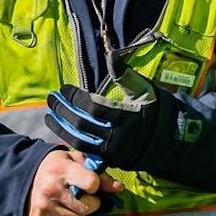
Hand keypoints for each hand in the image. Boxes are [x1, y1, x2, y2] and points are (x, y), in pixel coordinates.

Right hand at [27, 150, 122, 215]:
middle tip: (83, 195)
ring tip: (71, 201)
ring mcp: (44, 205)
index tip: (90, 183)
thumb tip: (118, 188)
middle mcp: (52, 188)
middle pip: (87, 206)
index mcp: (61, 168)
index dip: (95, 185)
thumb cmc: (54, 166)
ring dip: (79, 212)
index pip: (91, 183)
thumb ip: (98, 172)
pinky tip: (60, 208)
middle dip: (91, 202)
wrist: (24, 175)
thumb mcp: (75, 160)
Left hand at [44, 77, 162, 168]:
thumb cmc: (153, 109)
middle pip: (82, 125)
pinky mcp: (110, 161)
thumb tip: (110, 54)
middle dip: (63, 111)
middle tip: (51, 99)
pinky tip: (62, 130)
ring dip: (61, 128)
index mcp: (127, 116)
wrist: (167, 140)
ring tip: (49, 116)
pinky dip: (72, 141)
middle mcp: (118, 136)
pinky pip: (85, 153)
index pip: (93, 107)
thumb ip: (125, 74)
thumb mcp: (143, 89)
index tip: (64, 88)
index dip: (75, 97)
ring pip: (80, 142)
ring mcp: (113, 152)